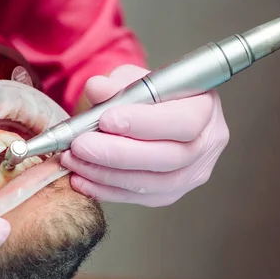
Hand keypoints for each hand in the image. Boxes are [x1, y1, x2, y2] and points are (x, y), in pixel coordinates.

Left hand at [61, 65, 228, 205]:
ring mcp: (189, 176)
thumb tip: (97, 88)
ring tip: (74, 160)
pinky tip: (80, 179)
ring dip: (105, 174)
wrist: (148, 117)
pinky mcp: (168, 195)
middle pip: (167, 158)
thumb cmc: (146, 95)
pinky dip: (104, 190)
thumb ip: (117, 84)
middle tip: (80, 145)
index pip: (182, 122)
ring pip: (149, 184)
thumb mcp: (133, 79)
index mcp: (205, 110)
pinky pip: (136, 198)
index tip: (105, 120)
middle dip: (117, 154)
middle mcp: (205, 146)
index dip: (144, 123)